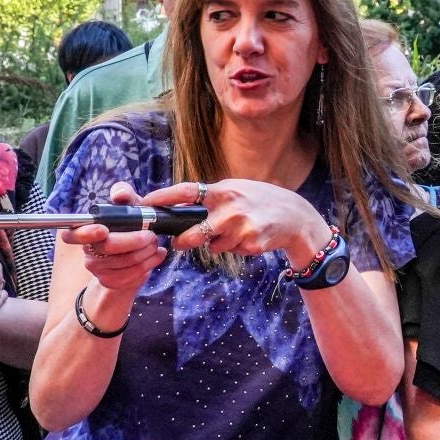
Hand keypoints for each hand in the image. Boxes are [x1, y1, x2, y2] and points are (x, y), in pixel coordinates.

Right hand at [60, 181, 165, 294]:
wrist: (135, 255)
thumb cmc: (129, 226)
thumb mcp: (129, 205)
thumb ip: (124, 194)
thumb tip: (120, 195)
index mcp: (86, 230)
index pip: (71, 234)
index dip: (84, 233)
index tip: (103, 230)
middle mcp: (88, 250)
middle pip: (109, 247)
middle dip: (134, 240)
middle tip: (150, 235)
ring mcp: (98, 268)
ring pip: (125, 261)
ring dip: (147, 251)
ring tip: (155, 243)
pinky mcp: (111, 281)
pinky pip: (132, 274)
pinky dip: (150, 263)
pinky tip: (157, 254)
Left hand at [144, 179, 328, 266]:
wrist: (295, 216)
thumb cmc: (260, 200)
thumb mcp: (236, 190)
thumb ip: (212, 197)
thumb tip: (180, 206)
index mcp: (223, 190)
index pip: (186, 192)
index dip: (163, 197)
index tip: (145, 202)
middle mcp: (230, 207)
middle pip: (194, 232)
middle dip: (184, 240)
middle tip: (179, 242)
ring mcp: (241, 227)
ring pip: (213, 245)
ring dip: (218, 243)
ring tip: (235, 231)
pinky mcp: (251, 243)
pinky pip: (231, 250)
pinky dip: (235, 246)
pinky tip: (250, 236)